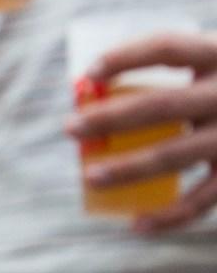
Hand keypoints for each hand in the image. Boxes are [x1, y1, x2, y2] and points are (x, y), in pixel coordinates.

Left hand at [65, 32, 216, 231]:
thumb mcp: (212, 64)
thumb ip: (171, 71)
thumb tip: (94, 91)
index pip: (168, 48)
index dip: (127, 57)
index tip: (91, 72)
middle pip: (161, 106)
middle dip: (110, 118)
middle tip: (70, 127)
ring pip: (174, 155)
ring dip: (127, 169)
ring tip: (90, 176)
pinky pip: (202, 200)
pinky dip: (168, 217)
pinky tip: (136, 224)